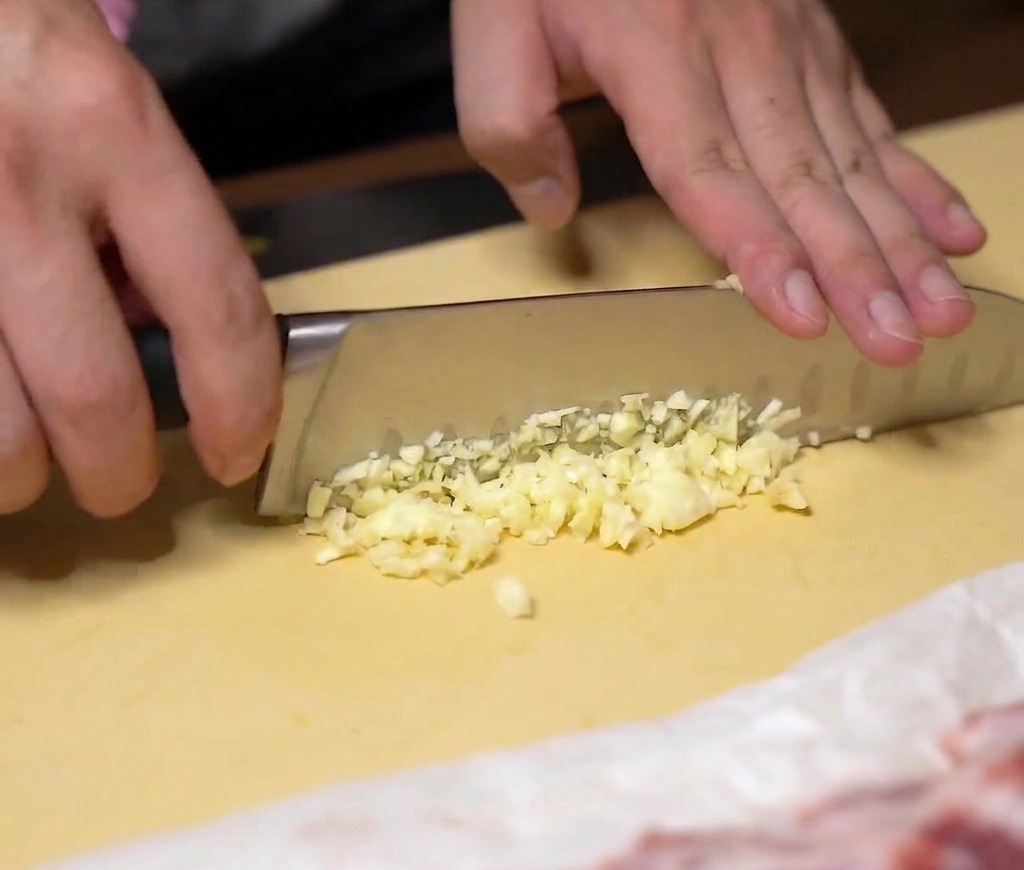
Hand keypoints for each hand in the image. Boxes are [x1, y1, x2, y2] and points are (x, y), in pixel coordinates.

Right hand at [0, 0, 281, 516]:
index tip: (236, 453)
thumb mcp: (106, 105)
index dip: (240, 404)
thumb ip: (148, 220)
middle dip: (117, 474)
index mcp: (113, 131)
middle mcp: (20, 182)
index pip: (218, 306)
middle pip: (91, 394)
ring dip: (18, 475)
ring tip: (27, 468)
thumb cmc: (15, 48)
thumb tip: (164, 338)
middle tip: (120, 486)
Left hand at [452, 0, 987, 367]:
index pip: (710, 170)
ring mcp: (789, 43)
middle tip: (898, 339)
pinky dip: (915, 180)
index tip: (800, 313)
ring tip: (939, 306)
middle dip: (855, 268)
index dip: (757, 246)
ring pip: (853, 157)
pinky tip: (950, 230)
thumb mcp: (495, 22)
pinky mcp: (813, 41)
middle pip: (801, 177)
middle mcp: (738, 49)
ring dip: (901, 239)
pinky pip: (873, 119)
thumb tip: (550, 208)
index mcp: (655, 52)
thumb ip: (506, 119)